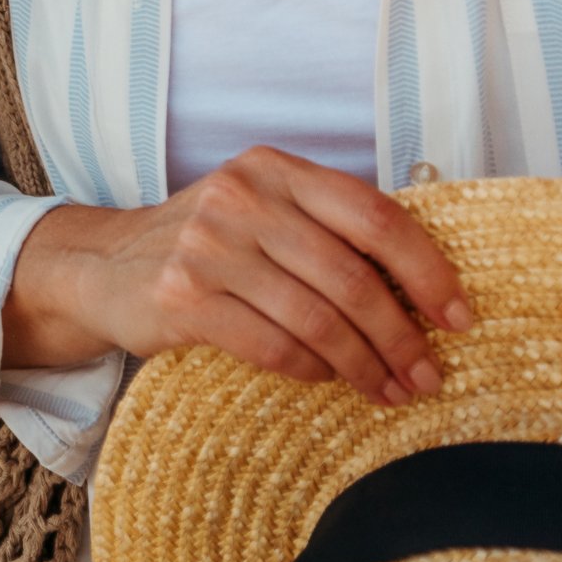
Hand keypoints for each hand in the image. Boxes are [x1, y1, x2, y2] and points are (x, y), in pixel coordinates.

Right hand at [7, 148, 472, 406]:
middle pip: (351, 276)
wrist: (102, 266)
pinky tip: (330, 382)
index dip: (426, 271)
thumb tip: (427, 293)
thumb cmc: (207, 246)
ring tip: (391, 391)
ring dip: (366, 365)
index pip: (373, 216)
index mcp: (275, 169)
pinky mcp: (182, 297)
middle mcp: (242, 198)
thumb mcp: (262, 213)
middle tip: (428, 374)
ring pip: (317, 318)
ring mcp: (208, 246)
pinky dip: (312, 372)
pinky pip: (273, 347)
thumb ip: (328, 232)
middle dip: (402, 336)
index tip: (458, 318)